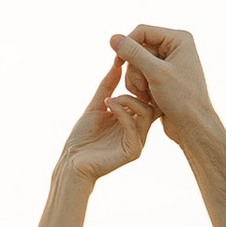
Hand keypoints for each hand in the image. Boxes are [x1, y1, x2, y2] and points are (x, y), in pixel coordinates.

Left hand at [57, 59, 151, 184]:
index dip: (142, 82)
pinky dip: (121, 111)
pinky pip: (134, 126)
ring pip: (146, 113)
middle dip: (141, 88)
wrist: (72, 162)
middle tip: (127, 79)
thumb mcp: (97, 105)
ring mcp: (137, 141)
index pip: (148, 98)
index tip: (130, 70)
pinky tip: (108, 105)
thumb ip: (107, 86)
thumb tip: (117, 64)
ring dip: (127, 100)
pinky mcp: (133, 151)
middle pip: (153, 103)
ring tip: (110, 99)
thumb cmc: (83, 138)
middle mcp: (139, 130)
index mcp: (133, 120)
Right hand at [109, 23, 216, 147]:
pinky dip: (139, 87)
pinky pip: (140, 76)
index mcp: (179, 39)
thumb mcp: (155, 73)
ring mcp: (167, 63)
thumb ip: (133, 53)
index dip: (127, 46)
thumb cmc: (181, 99)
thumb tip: (113, 37)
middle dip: (135, 69)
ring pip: (136, 64)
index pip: (142, 32)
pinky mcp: (162, 78)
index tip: (117, 64)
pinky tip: (148, 100)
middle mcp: (174, 48)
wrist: (193, 127)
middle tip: (142, 87)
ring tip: (145, 96)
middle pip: (137, 49)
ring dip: (135, 80)